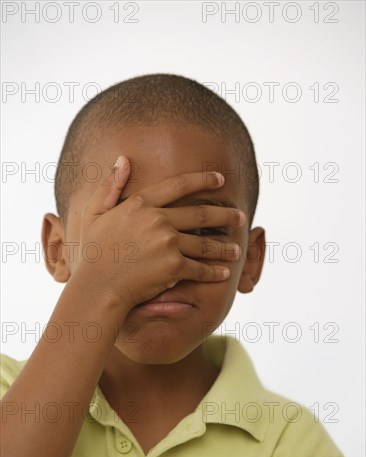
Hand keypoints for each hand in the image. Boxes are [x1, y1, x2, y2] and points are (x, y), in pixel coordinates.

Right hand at [71, 155, 245, 309]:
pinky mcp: (173, 267)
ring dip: (225, 247)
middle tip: (240, 217)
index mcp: (141, 204)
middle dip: (225, 216)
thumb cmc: (93, 253)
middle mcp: (158, 220)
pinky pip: (200, 268)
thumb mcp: (94, 214)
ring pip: (205, 243)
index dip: (202, 180)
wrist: (97, 288)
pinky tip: (225, 273)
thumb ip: (110, 186)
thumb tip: (122, 159)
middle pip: (201, 214)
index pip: (179, 185)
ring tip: (237, 249)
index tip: (220, 179)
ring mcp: (167, 243)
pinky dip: (215, 272)